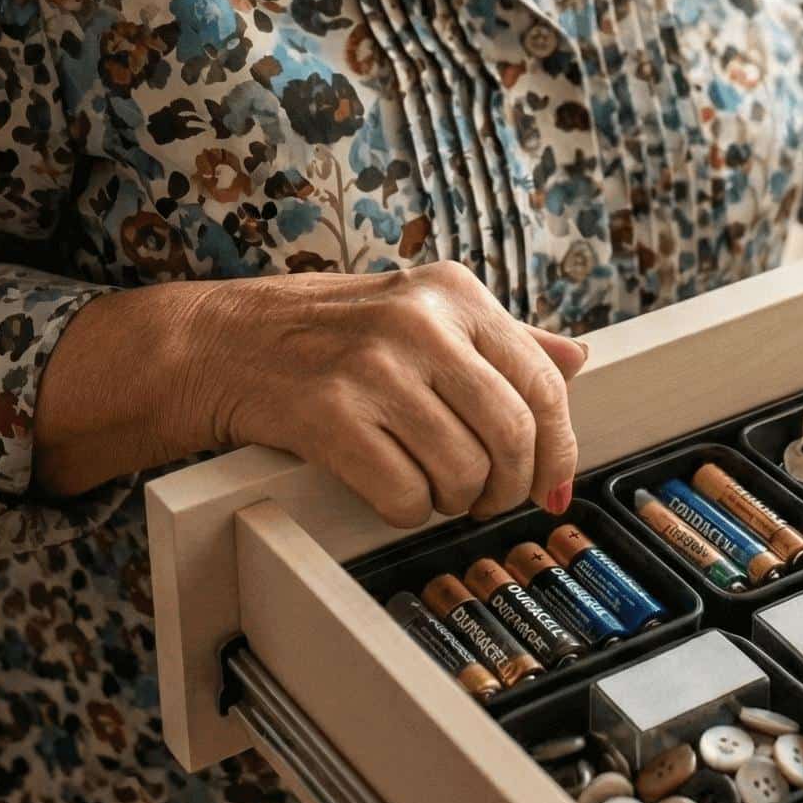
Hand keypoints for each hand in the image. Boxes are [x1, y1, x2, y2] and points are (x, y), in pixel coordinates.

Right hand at [194, 263, 587, 528]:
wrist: (225, 343)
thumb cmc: (330, 332)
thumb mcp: (422, 309)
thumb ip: (501, 337)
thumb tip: (578, 360)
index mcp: (454, 291)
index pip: (543, 382)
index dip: (558, 449)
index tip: (552, 488)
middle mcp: (420, 321)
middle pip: (511, 434)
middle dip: (508, 486)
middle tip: (487, 498)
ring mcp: (374, 367)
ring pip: (463, 472)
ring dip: (454, 501)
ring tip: (429, 487)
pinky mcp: (331, 416)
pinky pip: (405, 496)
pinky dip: (405, 510)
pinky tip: (387, 487)